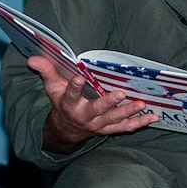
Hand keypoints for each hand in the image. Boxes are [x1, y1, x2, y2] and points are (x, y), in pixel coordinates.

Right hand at [30, 56, 155, 152]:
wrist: (67, 130)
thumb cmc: (62, 103)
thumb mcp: (52, 87)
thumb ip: (46, 71)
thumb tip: (32, 58)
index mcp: (69, 104)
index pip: (70, 95)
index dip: (74, 86)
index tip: (78, 77)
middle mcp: (85, 116)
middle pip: (97, 110)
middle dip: (109, 102)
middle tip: (121, 94)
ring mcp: (99, 124)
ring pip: (114, 119)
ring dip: (129, 112)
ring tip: (141, 104)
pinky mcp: (110, 129)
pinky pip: (126, 127)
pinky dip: (140, 123)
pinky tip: (153, 117)